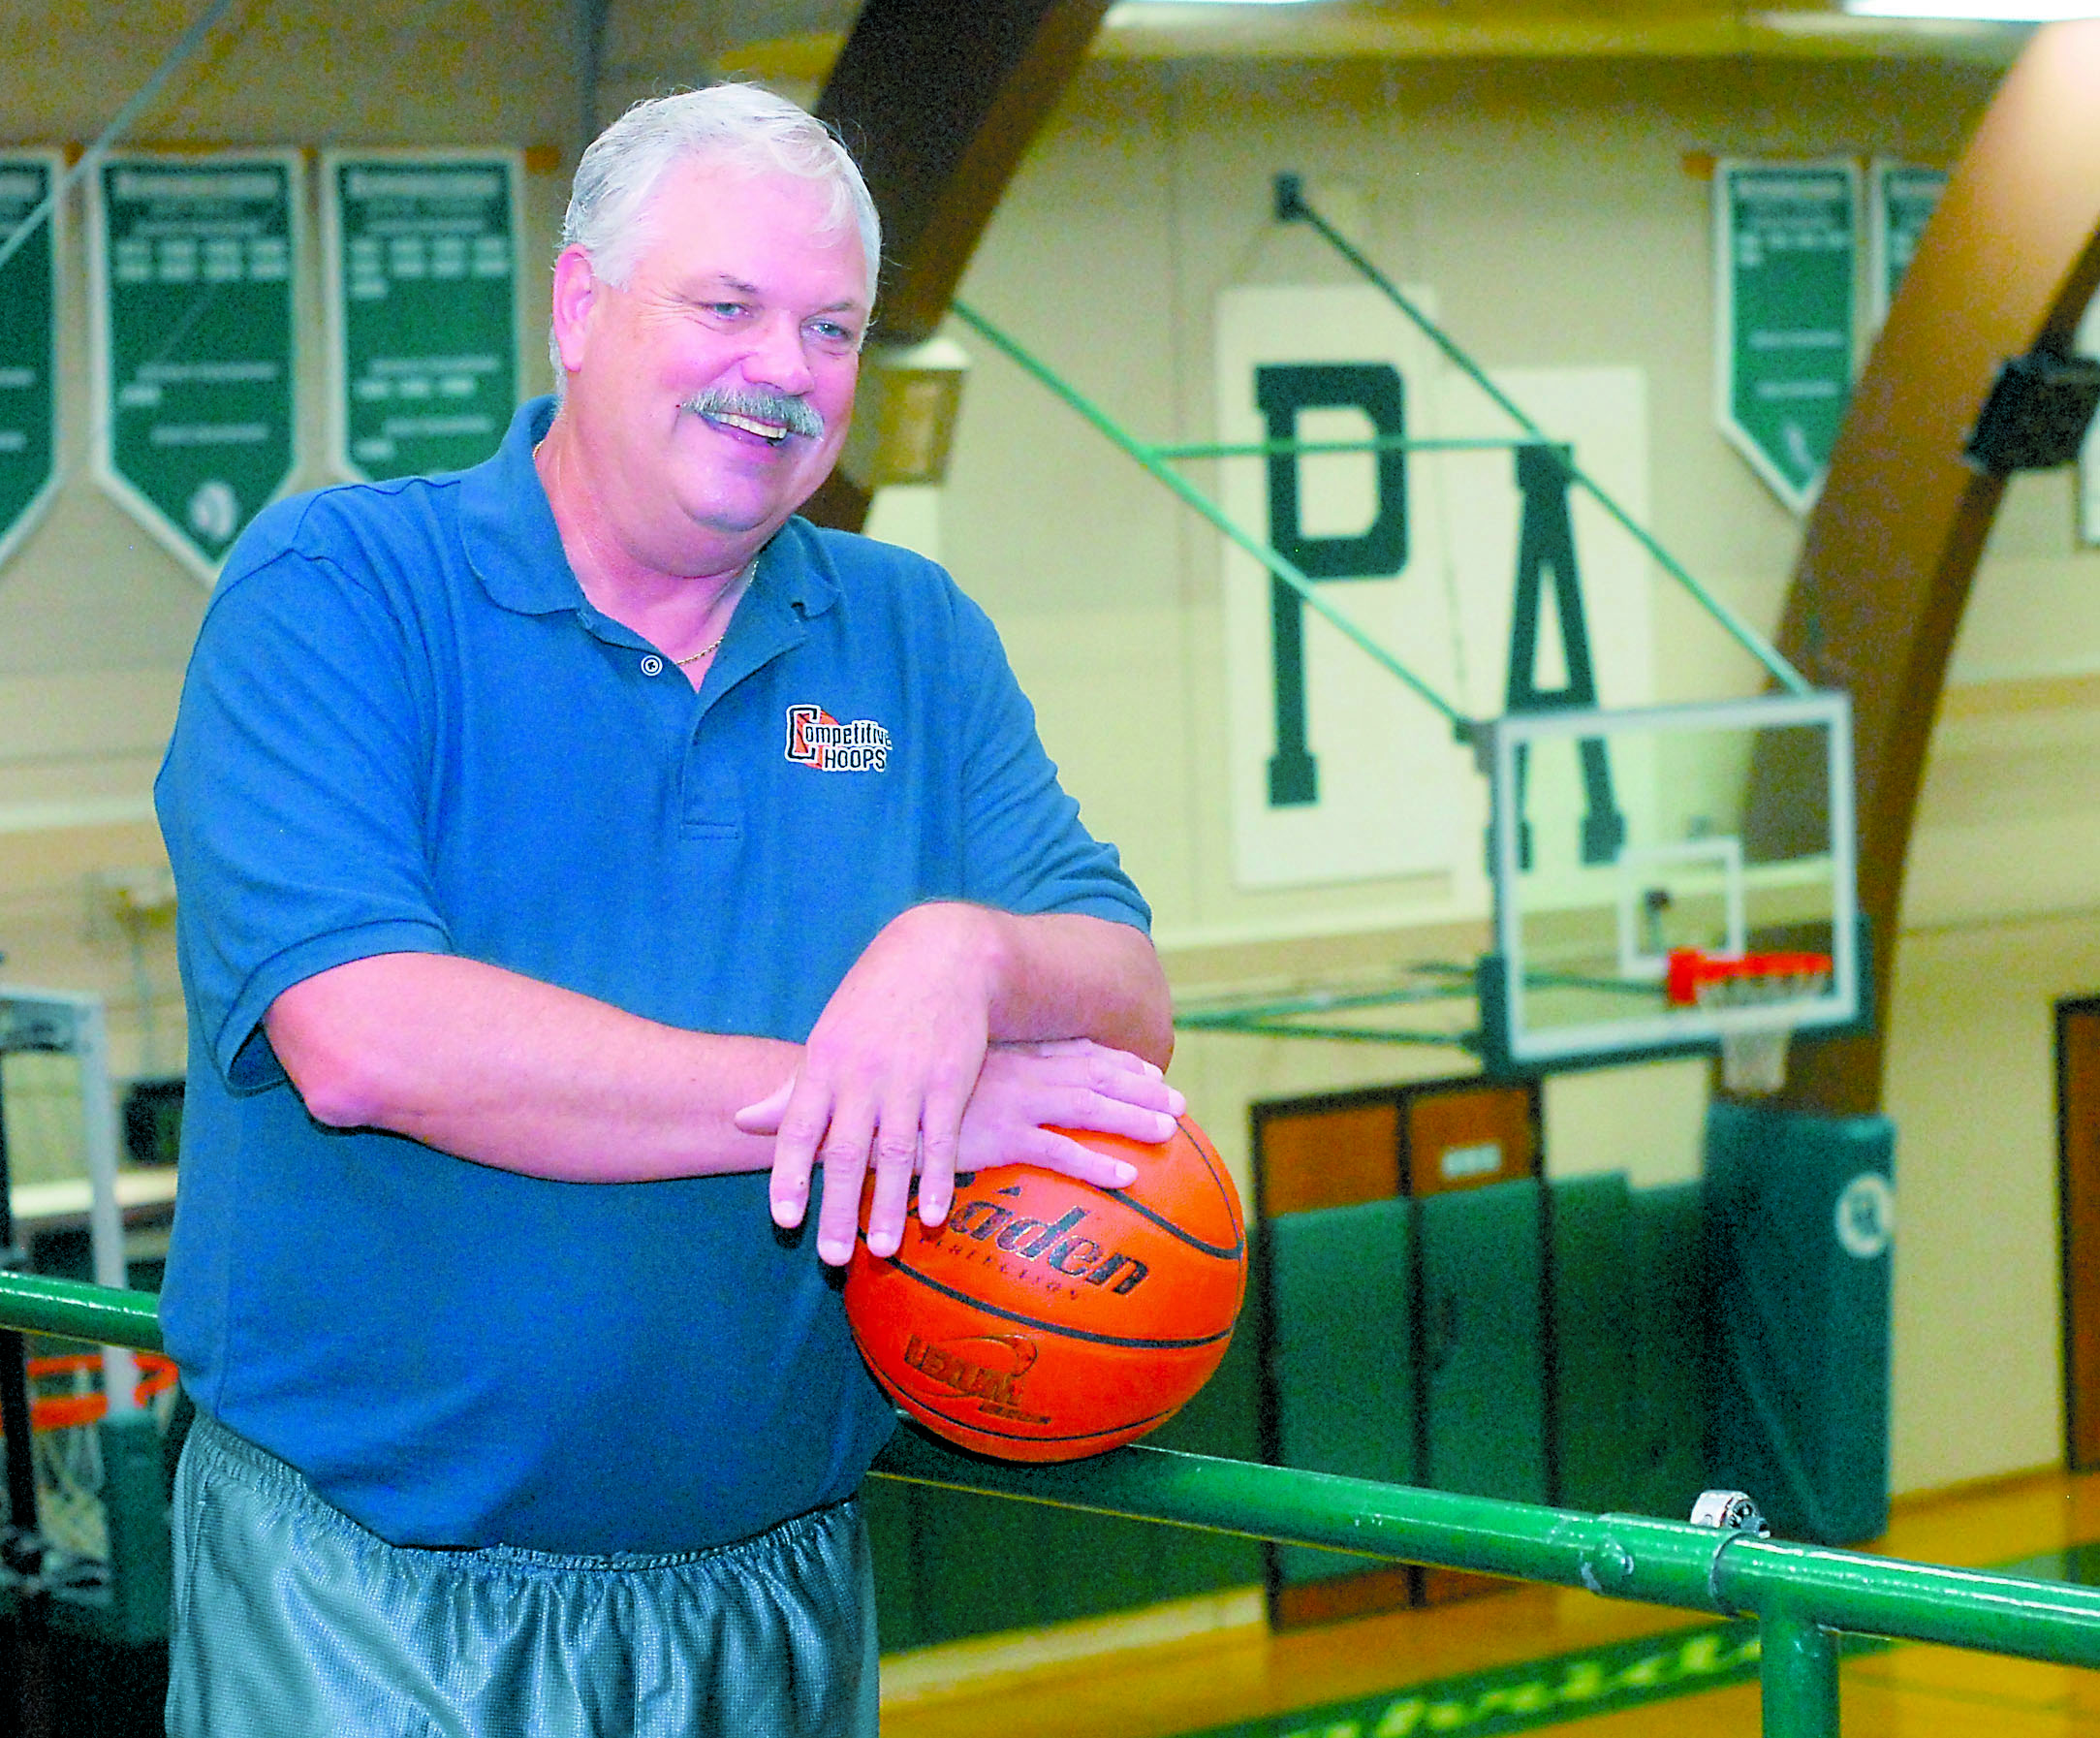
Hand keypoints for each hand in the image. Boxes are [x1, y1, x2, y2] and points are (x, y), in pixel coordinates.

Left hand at [737, 904, 999, 1264]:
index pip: (798, 1127)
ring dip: (889, 1204)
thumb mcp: (828, 1038)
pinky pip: (941, 1139)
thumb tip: (741, 1120)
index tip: (785, 1220)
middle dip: (837, 1206)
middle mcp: (862, 1074)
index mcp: (824, 1063)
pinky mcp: (951, 1080)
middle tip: (830, 1256)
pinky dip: (939, 1178)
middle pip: (845, 1150)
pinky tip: (935, 1214)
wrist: (941, 956)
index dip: (789, 1175)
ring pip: (895, 1153)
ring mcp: (908, 1078)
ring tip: (884, 1249)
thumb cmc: (875, 1002)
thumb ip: (791, 1088)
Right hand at [738, 1028, 1183, 1265]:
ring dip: (1134, 1118)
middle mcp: (1018, 1073)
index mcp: (1007, 1056)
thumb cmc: (896, 1091)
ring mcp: (1012, 1103)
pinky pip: (1061, 1152)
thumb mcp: (940, 1078)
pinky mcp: (1000, 1137)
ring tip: (1171, 1130)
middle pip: (1095, 1074)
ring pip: (1090, 1107)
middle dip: (1141, 1086)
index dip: (1115, 1060)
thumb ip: (969, 1084)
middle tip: (1179, 1100)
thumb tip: (983, 1097)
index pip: (1073, 1052)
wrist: (865, 1099)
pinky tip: (1129, 1176)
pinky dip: (1098, 1164)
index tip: (1148, 1069)